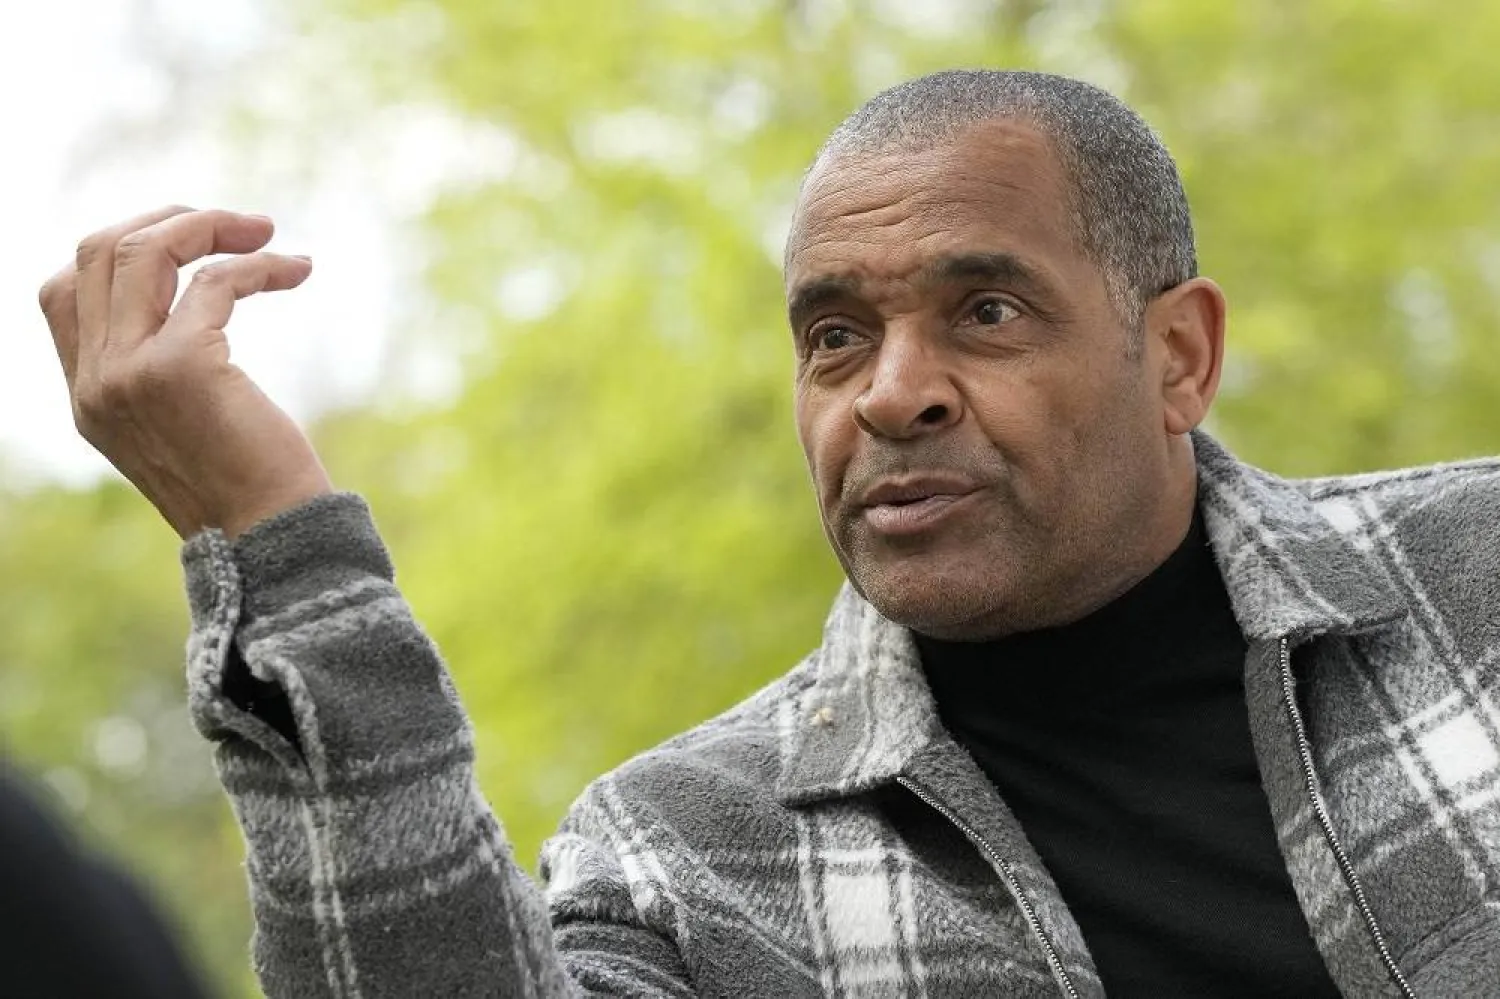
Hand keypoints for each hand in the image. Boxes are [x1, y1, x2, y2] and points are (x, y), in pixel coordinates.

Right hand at [38, 206, 333, 539]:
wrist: (271, 538)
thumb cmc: (246, 485)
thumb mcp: (178, 427)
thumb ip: (156, 369)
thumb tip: (198, 294)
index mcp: (87, 395)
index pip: (62, 290)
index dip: (119, 248)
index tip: (185, 244)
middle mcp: (96, 381)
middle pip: (98, 252)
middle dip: (169, 221)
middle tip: (237, 225)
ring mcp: (129, 372)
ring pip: (144, 250)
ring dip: (208, 226)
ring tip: (265, 232)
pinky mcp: (181, 366)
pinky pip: (215, 281)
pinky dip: (259, 265)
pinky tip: (296, 271)